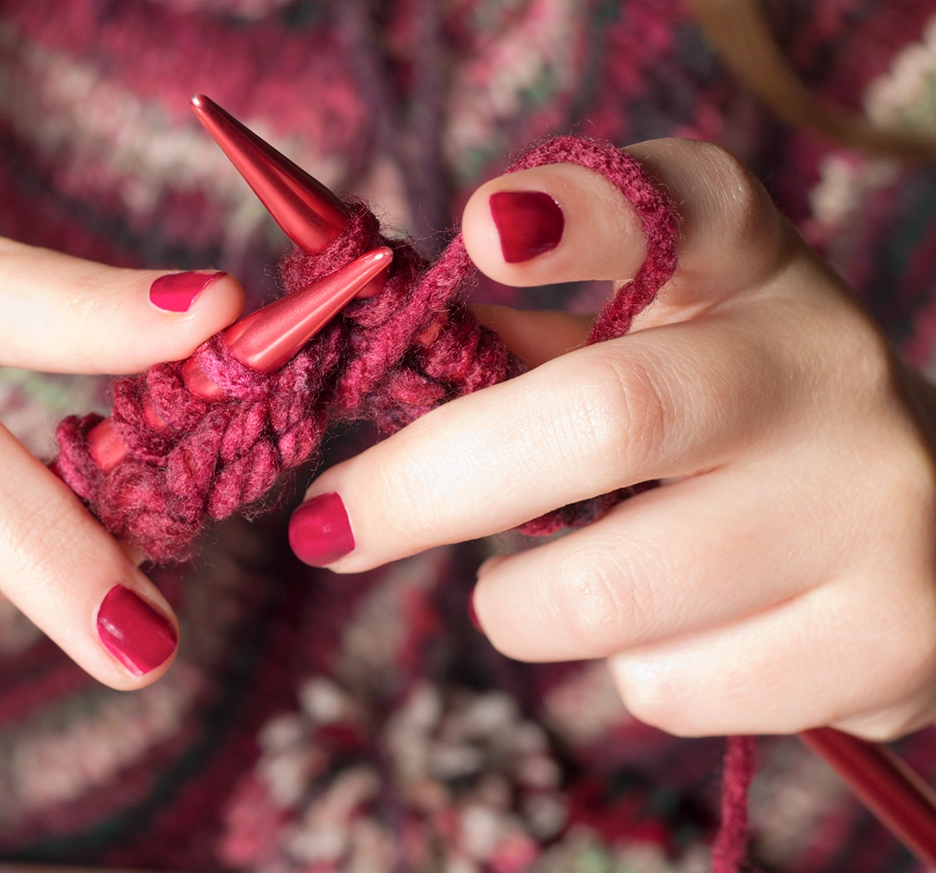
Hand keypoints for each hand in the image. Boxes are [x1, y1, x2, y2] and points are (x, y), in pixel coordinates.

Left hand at [287, 139, 935, 740]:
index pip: (687, 205)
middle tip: (329, 525)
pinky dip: (626, 670)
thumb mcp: (654, 351)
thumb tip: (376, 385)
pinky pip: (665, 691)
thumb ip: (527, 347)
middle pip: (603, 421)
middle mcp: (830, 377)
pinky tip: (679, 629)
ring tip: (560, 578)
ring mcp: (877, 518)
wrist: (929, 524)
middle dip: (423, 487)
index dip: (577, 211)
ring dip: (520, 604)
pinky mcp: (887, 647)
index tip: (482, 230)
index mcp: (757, 279)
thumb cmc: (734, 428)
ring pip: (604, 598)